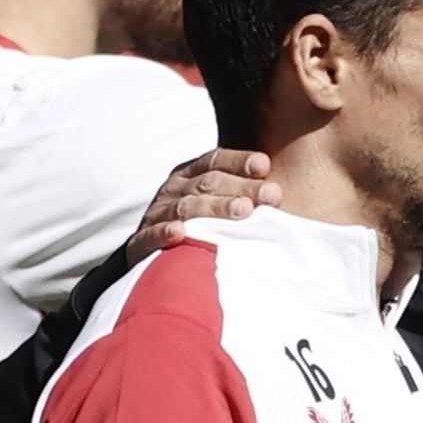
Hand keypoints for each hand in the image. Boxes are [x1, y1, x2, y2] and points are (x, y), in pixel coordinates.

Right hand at [127, 149, 281, 266]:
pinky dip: (165, 233)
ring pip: (186, 207)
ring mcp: (156, 215)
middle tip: (271, 195)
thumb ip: (242, 197)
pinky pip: (152, 236)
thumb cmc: (197, 231)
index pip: (214, 162)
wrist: (152, 261)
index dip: (239, 161)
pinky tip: (181, 233)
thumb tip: (281, 192)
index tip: (265, 166)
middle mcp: (173, 190)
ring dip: (215, 208)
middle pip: (208, 184)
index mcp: (189, 176)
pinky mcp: (141, 243)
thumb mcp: (216, 208)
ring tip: (243, 211)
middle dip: (242, 188)